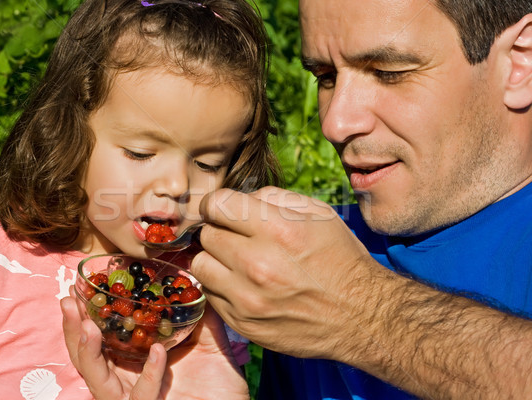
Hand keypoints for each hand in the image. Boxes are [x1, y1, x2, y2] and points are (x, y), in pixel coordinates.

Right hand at [61, 289, 248, 399]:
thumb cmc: (218, 385)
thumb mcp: (208, 343)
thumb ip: (201, 316)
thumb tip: (197, 282)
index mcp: (132, 360)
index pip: (99, 336)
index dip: (84, 315)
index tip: (76, 289)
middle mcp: (126, 379)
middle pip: (86, 357)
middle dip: (73, 330)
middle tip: (69, 302)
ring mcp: (132, 398)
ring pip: (99, 381)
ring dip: (90, 353)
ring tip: (90, 327)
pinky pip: (141, 397)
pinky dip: (149, 374)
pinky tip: (157, 352)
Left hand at [190, 187, 386, 359]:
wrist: (359, 315)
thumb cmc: (338, 258)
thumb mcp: (318, 213)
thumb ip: (273, 197)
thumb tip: (240, 197)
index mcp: (277, 230)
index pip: (215, 204)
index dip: (217, 204)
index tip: (224, 211)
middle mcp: (257, 264)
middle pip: (207, 234)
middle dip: (220, 231)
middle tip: (238, 238)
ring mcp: (247, 298)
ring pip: (201, 265)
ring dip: (215, 259)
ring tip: (237, 261)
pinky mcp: (242, 322)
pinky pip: (210, 294)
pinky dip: (222, 286)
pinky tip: (244, 284)